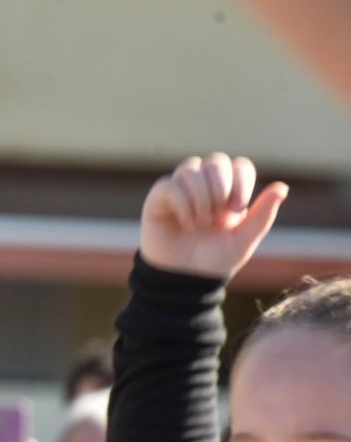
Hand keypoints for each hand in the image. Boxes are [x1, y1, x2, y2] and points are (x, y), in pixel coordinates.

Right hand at [139, 152, 287, 281]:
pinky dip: (182, 202)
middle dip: (220, 188)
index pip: (239, 166)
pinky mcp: (159, 198)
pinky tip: (185, 222)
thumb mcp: (244, 240)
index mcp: (228, 194)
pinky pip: (170, 184)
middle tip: (216, 217)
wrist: (183, 279)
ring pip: (191, 168)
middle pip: (216, 161)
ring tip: (200, 223)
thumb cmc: (213, 261)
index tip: (236, 209)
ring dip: (200, 197)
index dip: (240, 182)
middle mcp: (204, 186)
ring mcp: (180, 189)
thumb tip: (282, 187)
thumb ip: (263, 215)